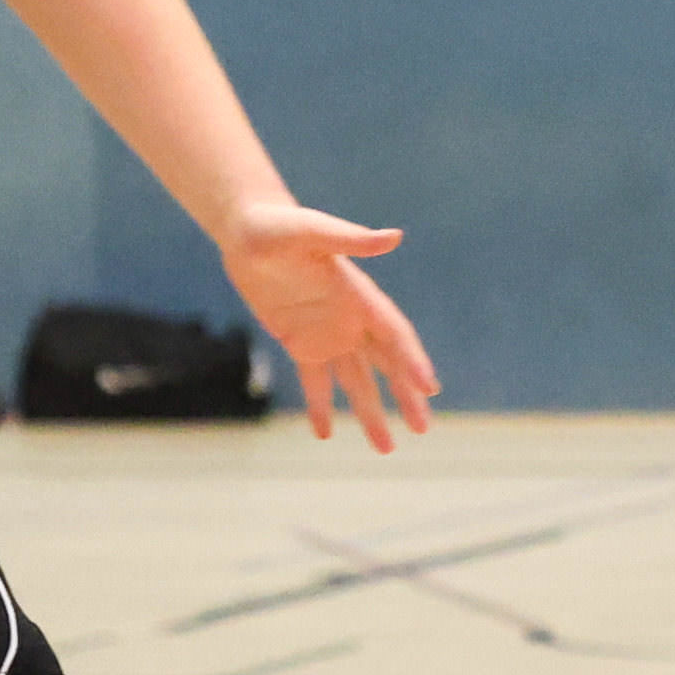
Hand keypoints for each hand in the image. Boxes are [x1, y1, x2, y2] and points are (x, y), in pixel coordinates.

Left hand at [219, 199, 437, 452]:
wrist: (246, 229)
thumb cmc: (277, 225)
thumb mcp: (309, 230)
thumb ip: (349, 238)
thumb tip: (393, 236)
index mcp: (359, 294)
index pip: (393, 332)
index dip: (411, 359)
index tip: (428, 388)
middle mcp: (351, 317)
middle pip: (385, 363)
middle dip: (406, 395)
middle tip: (425, 428)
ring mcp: (327, 332)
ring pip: (355, 379)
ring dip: (370, 411)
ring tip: (386, 448)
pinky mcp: (300, 340)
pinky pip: (314, 380)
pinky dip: (320, 405)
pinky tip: (325, 433)